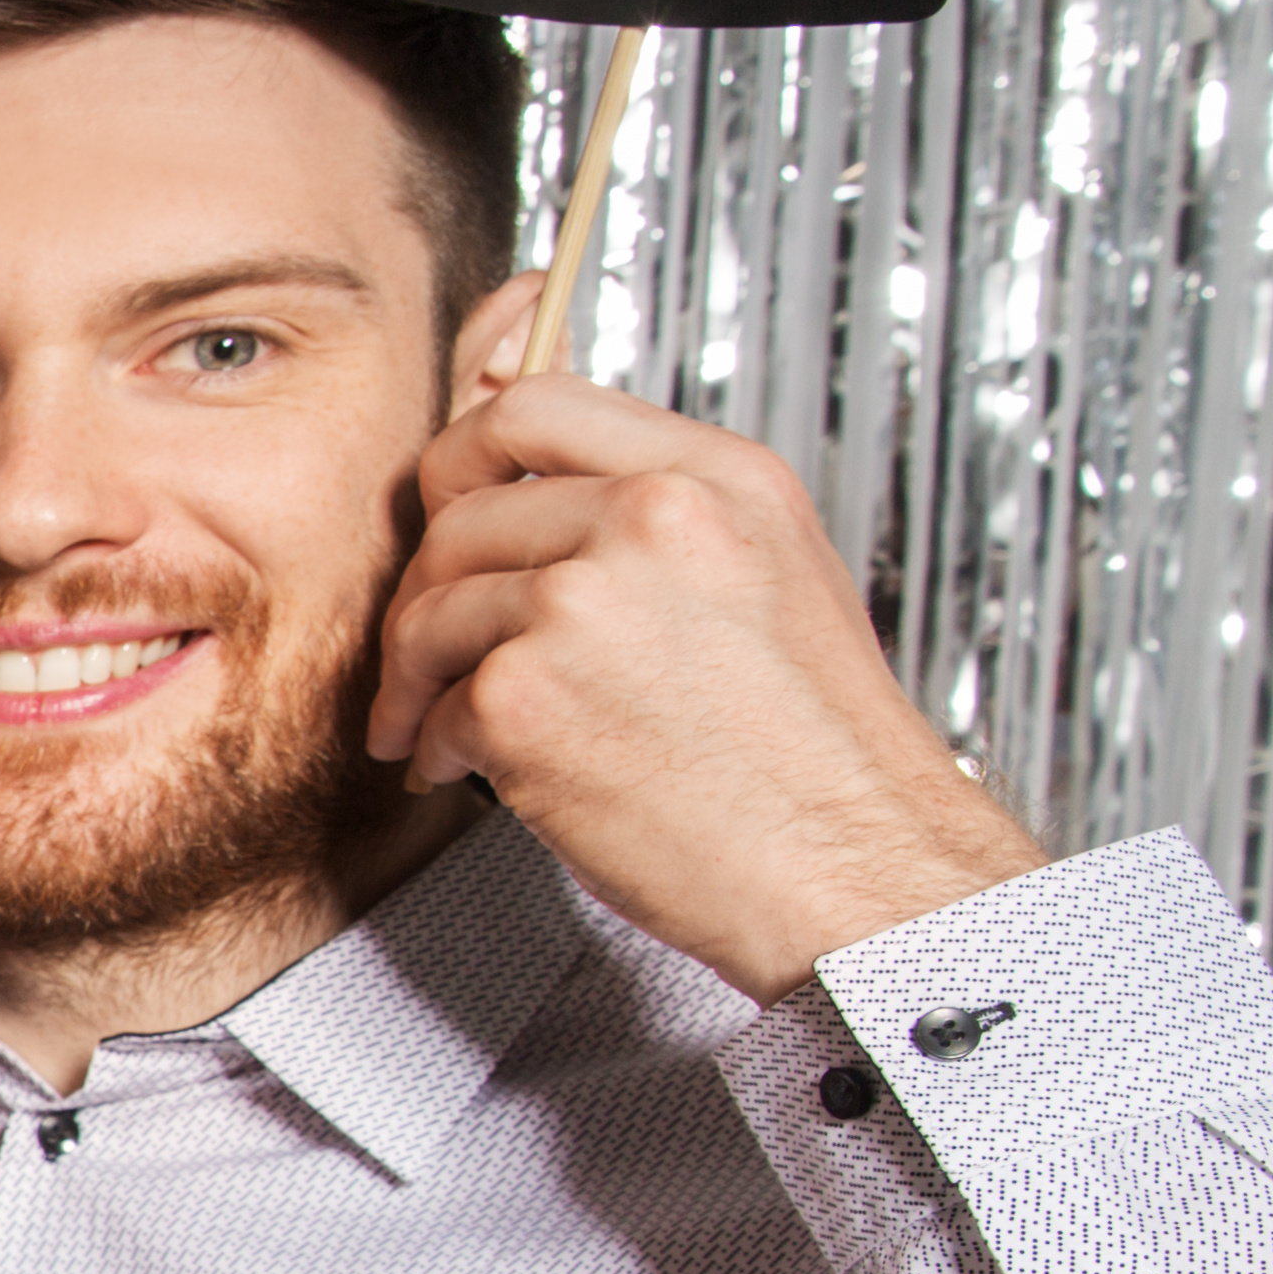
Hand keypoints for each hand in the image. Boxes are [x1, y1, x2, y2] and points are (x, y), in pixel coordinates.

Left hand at [375, 352, 1045, 1001]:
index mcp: (718, 475)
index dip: (464, 459)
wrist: (855, 867)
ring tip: (434, 725)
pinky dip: (440, 749)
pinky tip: (472, 774)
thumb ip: (659, 525)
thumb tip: (538, 514)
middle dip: (427, 591)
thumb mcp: (767, 575)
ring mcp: (580, 602)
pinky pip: (438, 706)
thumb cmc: (815, 753)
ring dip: (416, 678)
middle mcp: (651, 519)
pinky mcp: (525, 696)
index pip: (536, 406)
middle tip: (424, 650)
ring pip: (432, 612)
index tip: (446, 508)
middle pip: (461, 515)